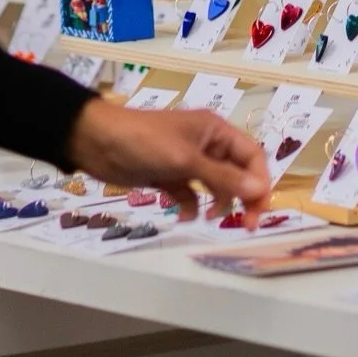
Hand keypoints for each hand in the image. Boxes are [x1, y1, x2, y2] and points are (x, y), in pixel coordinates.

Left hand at [66, 98, 270, 227]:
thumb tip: (260, 190)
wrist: (97, 142)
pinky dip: (191, 206)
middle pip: (237, 173)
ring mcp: (187, 161)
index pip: (252, 155)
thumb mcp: (186, 161)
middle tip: (244, 225)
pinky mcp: (169, 176)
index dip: (260, 182)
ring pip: (215, 185)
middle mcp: (206, 144)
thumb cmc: (145, 142)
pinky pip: (190, 194)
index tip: (257, 211)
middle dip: (242, 197)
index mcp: (215, 131)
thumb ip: (224, 177)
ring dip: (217, 203)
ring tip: (210, 218)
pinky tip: (182, 215)